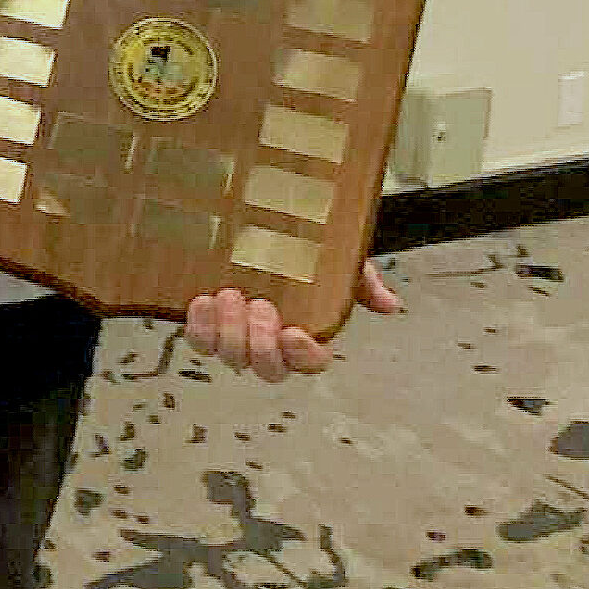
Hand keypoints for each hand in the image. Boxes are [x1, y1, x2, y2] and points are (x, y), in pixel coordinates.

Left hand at [184, 260, 400, 381]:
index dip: (304, 356)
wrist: (245, 219)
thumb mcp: (334, 258)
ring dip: (231, 332)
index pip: (311, 362)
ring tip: (230, 295)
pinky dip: (200, 326)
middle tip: (262, 306)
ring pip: (231, 357)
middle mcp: (268, 340)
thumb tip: (389, 304)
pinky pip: (199, 341)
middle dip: (263, 345)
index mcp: (303, 331)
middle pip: (268, 369)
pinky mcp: (204, 321)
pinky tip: (202, 300)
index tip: (295, 333)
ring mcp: (234, 333)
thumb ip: (360, 281)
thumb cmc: (294, 247)